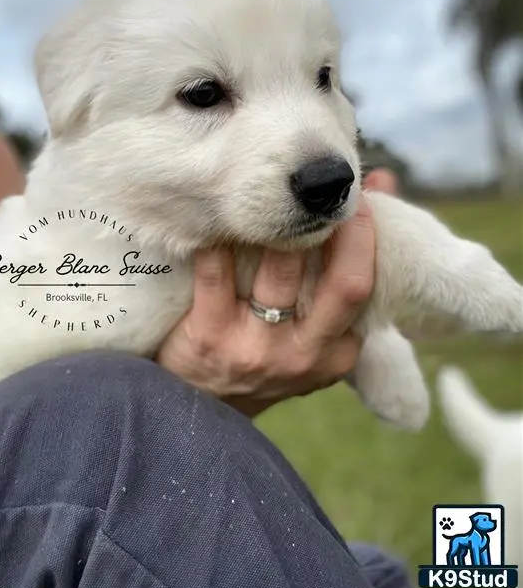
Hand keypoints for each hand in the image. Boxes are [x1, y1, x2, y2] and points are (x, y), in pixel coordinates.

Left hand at [157, 170, 395, 416]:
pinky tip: (218, 219)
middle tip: (322, 191)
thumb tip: (383, 181)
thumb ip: (344, 266)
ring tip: (271, 195)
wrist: (204, 406)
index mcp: (336, 353)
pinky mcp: (209, 338)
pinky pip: (216, 271)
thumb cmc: (267, 354)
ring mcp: (256, 349)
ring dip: (277, 227)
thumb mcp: (314, 329)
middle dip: (340, 228)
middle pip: (343, 284)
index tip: (356, 199)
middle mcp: (304, 354)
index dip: (364, 236)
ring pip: (278, 270)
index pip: (361, 288)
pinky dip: (218, 239)